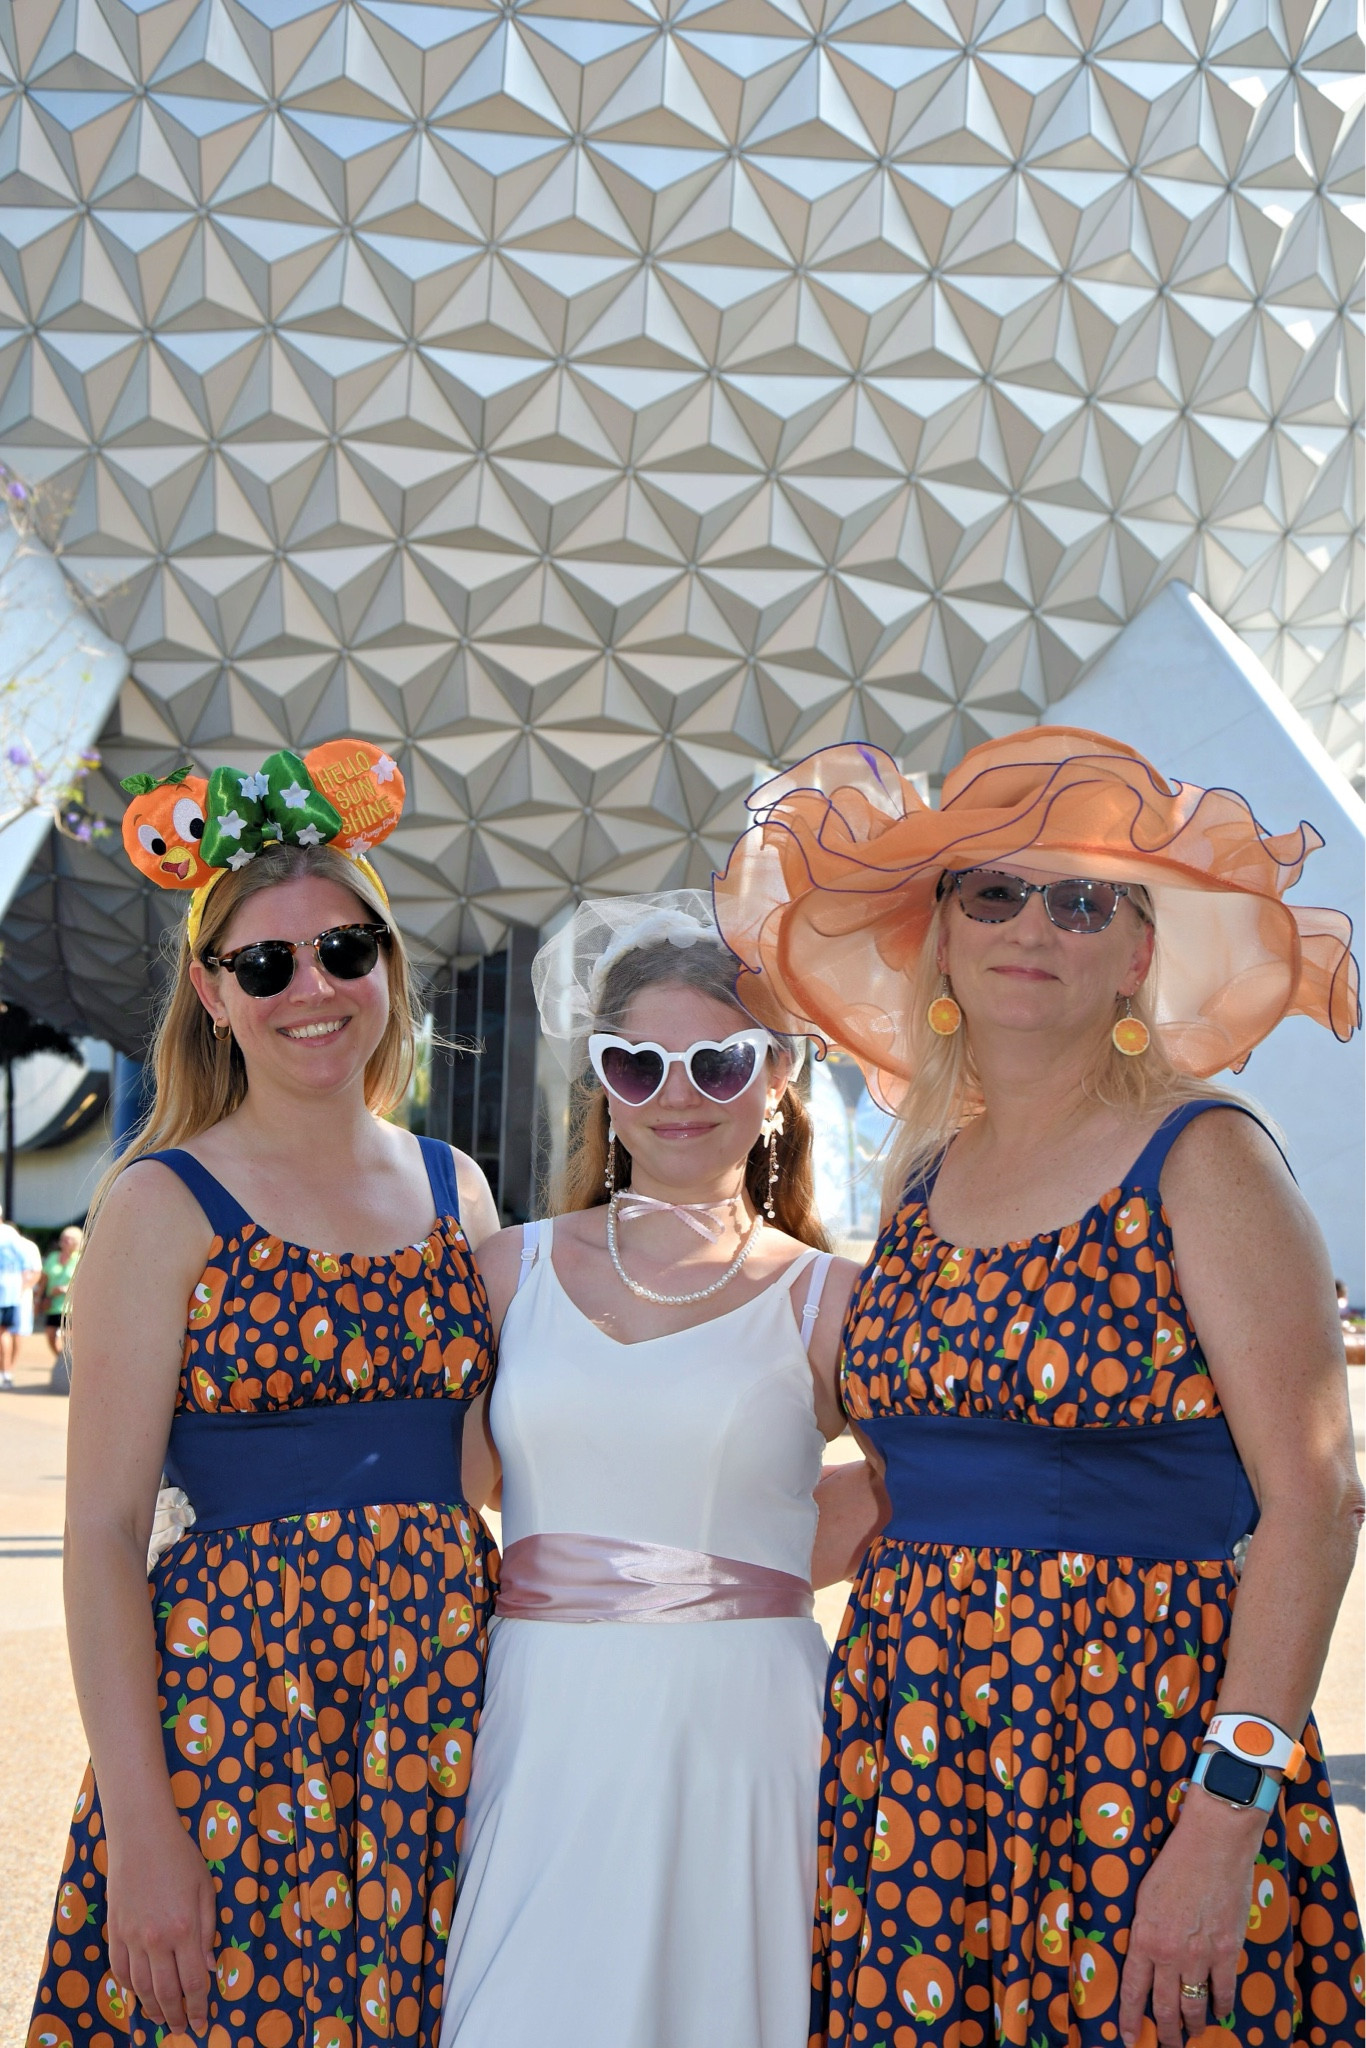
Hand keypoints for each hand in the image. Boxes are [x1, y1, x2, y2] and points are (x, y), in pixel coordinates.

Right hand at [106, 1816, 217, 2036]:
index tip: (201, 2023)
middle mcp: (156, 1939)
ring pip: (140, 1986)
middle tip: (181, 2028)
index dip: (198, 2007)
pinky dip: (128, 1988)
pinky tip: (138, 1994)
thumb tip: (208, 1968)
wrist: (141, 1834)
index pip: (193, 1982)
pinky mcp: (114, 1930)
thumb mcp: (205, 1889)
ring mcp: (131, 1936)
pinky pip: (119, 1969)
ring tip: (161, 2019)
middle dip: (175, 2015)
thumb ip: (208, 1930)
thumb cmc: (180, 1856)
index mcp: (184, 1928)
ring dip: (151, 2008)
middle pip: (165, 1992)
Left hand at [1119, 1786, 1262, 2047]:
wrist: (1213, 1844)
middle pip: (1165, 2007)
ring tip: (1191, 2036)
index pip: (1133, 1988)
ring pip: (1194, 2006)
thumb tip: (1146, 1956)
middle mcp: (1170, 1953)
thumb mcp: (1146, 1896)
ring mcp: (1201, 1955)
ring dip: (1192, 2026)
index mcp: (1144, 1937)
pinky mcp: (1228, 1952)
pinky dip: (1222, 2007)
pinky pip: (1224, 1991)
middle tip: (1166, 2046)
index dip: (1130, 2017)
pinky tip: (1219, 2013)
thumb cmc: (1174, 1862)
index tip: (1129, 2038)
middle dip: (1165, 2033)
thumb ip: (1146, 1931)